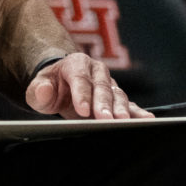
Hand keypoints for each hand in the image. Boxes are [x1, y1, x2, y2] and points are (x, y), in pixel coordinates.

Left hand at [26, 52, 151, 119]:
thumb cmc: (51, 86)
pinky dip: (138, 112)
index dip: (81, 94)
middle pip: (101, 87)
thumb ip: (38, 89)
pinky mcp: (118, 97)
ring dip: (121, 109)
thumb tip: (43, 89)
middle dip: (103, 104)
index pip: (79, 79)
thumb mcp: (39, 86)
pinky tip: (147, 119)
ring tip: (125, 122)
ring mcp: (110, 83)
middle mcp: (96, 70)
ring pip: (117, 95)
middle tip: (105, 119)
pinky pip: (130, 104)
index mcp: (76, 63)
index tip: (82, 110)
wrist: (62, 84)